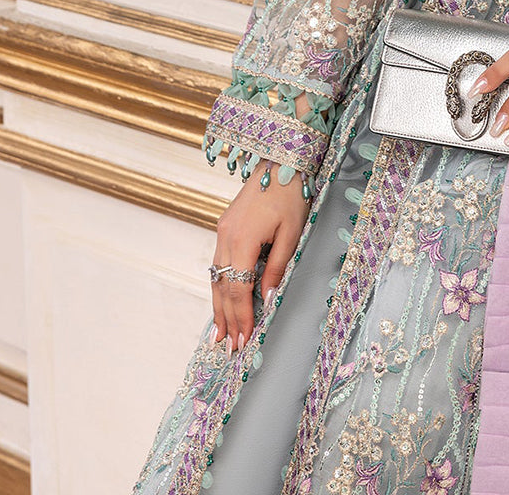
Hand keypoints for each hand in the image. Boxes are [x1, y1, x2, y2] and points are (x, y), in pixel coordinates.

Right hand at [211, 164, 309, 351]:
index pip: (238, 289)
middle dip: (227, 318)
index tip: (243, 340)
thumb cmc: (292, 195)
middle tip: (229, 347)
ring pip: (216, 276)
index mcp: (242, 239)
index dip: (240, 317)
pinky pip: (219, 262)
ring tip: (220, 333)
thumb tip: (266, 300)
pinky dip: (220, 284)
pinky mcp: (224, 225)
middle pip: (222, 287)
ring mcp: (222, 230)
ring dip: (218, 305)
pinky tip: (222, 299)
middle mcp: (225, 236)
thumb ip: (276, 268)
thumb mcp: (291, 234)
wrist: (280, 160)